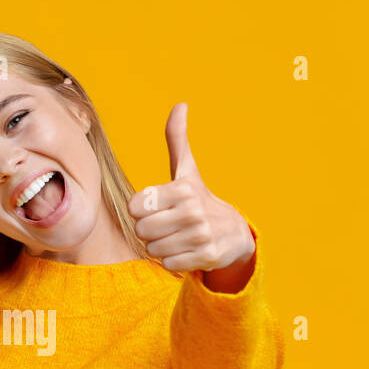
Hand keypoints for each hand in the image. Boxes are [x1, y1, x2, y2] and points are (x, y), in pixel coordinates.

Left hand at [128, 103, 254, 279]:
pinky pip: (168, 264)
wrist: (232, 232)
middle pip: (141, 230)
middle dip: (149, 231)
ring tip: (176, 237)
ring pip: (153, 249)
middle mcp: (192, 210)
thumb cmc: (198, 198)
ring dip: (160, 247)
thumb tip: (180, 105)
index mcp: (182, 188)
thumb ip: (177, 139)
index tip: (156, 208)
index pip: (135, 207)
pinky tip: (186, 250)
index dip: (141, 211)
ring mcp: (201, 234)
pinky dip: (173, 261)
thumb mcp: (187, 170)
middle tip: (167, 225)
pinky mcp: (206, 256)